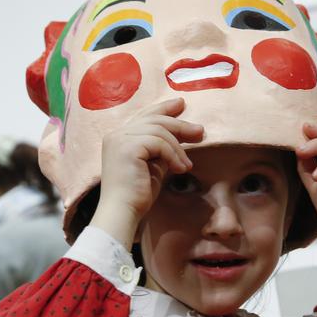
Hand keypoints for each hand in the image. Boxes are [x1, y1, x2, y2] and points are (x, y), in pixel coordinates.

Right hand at [92, 98, 203, 246]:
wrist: (123, 212)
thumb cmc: (137, 195)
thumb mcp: (152, 166)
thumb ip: (161, 150)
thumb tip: (180, 138)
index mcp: (119, 137)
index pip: (144, 116)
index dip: (163, 108)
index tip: (181, 105)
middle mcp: (116, 134)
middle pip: (154, 119)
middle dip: (179, 124)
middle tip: (199, 131)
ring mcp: (120, 139)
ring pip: (159, 131)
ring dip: (178, 148)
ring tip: (187, 165)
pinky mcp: (128, 147)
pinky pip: (159, 143)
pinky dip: (173, 156)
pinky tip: (181, 169)